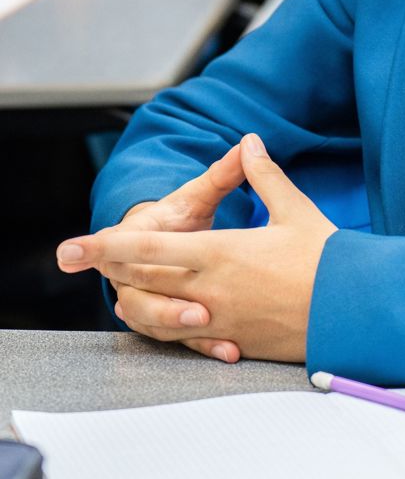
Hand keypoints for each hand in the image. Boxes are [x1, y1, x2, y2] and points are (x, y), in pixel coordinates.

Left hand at [58, 135, 336, 362]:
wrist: (354, 309)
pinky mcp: (236, 340)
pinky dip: (173, 328)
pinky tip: (171, 321)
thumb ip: (264, 176)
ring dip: (136, 300)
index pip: (153, 248)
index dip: (111, 245)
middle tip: (76, 258)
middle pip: (147, 280)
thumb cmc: (326, 258)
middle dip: (110, 267)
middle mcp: (212, 289)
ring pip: (161, 314)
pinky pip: (190, 339)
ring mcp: (221, 319)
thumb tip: (249, 142)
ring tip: (119, 291)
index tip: (78, 244)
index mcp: (222, 253)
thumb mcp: (294, 209)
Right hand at [58, 141, 247, 360]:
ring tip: (210, 327)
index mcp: (134, 240)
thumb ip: (220, 175)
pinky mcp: (168, 323)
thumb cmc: (182, 217)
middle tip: (196, 311)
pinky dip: (201, 346)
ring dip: (179, 329)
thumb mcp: (198, 196)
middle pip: (136, 296)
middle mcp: (133, 276)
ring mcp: (149, 302)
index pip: (113, 248)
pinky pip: (178, 340)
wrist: (175, 246)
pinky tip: (227, 352)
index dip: (95, 250)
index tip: (67, 254)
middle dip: (162, 306)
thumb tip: (246, 143)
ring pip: (154, 323)